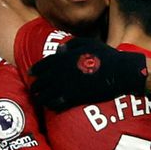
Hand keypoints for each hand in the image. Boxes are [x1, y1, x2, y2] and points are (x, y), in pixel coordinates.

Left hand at [29, 37, 147, 110]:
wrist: (119, 72)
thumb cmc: (106, 55)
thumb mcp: (88, 43)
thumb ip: (71, 44)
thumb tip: (59, 49)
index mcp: (64, 57)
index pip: (43, 64)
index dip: (35, 70)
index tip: (30, 73)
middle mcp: (62, 71)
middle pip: (42, 81)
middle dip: (35, 85)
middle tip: (33, 89)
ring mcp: (68, 85)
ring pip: (47, 94)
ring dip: (40, 97)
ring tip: (38, 99)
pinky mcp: (75, 97)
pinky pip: (58, 103)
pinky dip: (51, 105)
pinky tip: (49, 106)